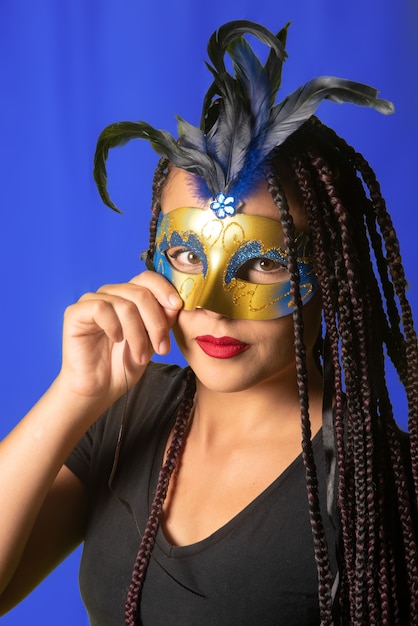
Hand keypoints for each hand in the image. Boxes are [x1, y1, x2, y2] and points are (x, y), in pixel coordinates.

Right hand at [58, 271, 182, 405]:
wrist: (100, 390)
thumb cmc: (123, 365)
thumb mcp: (152, 342)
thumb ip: (162, 321)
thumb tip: (174, 304)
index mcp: (128, 297)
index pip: (147, 279)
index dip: (164, 289)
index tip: (177, 306)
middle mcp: (110, 295)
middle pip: (140, 293)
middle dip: (156, 323)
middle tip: (161, 348)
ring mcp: (92, 301)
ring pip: (125, 304)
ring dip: (138, 334)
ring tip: (140, 356)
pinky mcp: (76, 313)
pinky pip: (101, 308)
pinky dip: (114, 326)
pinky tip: (116, 340)